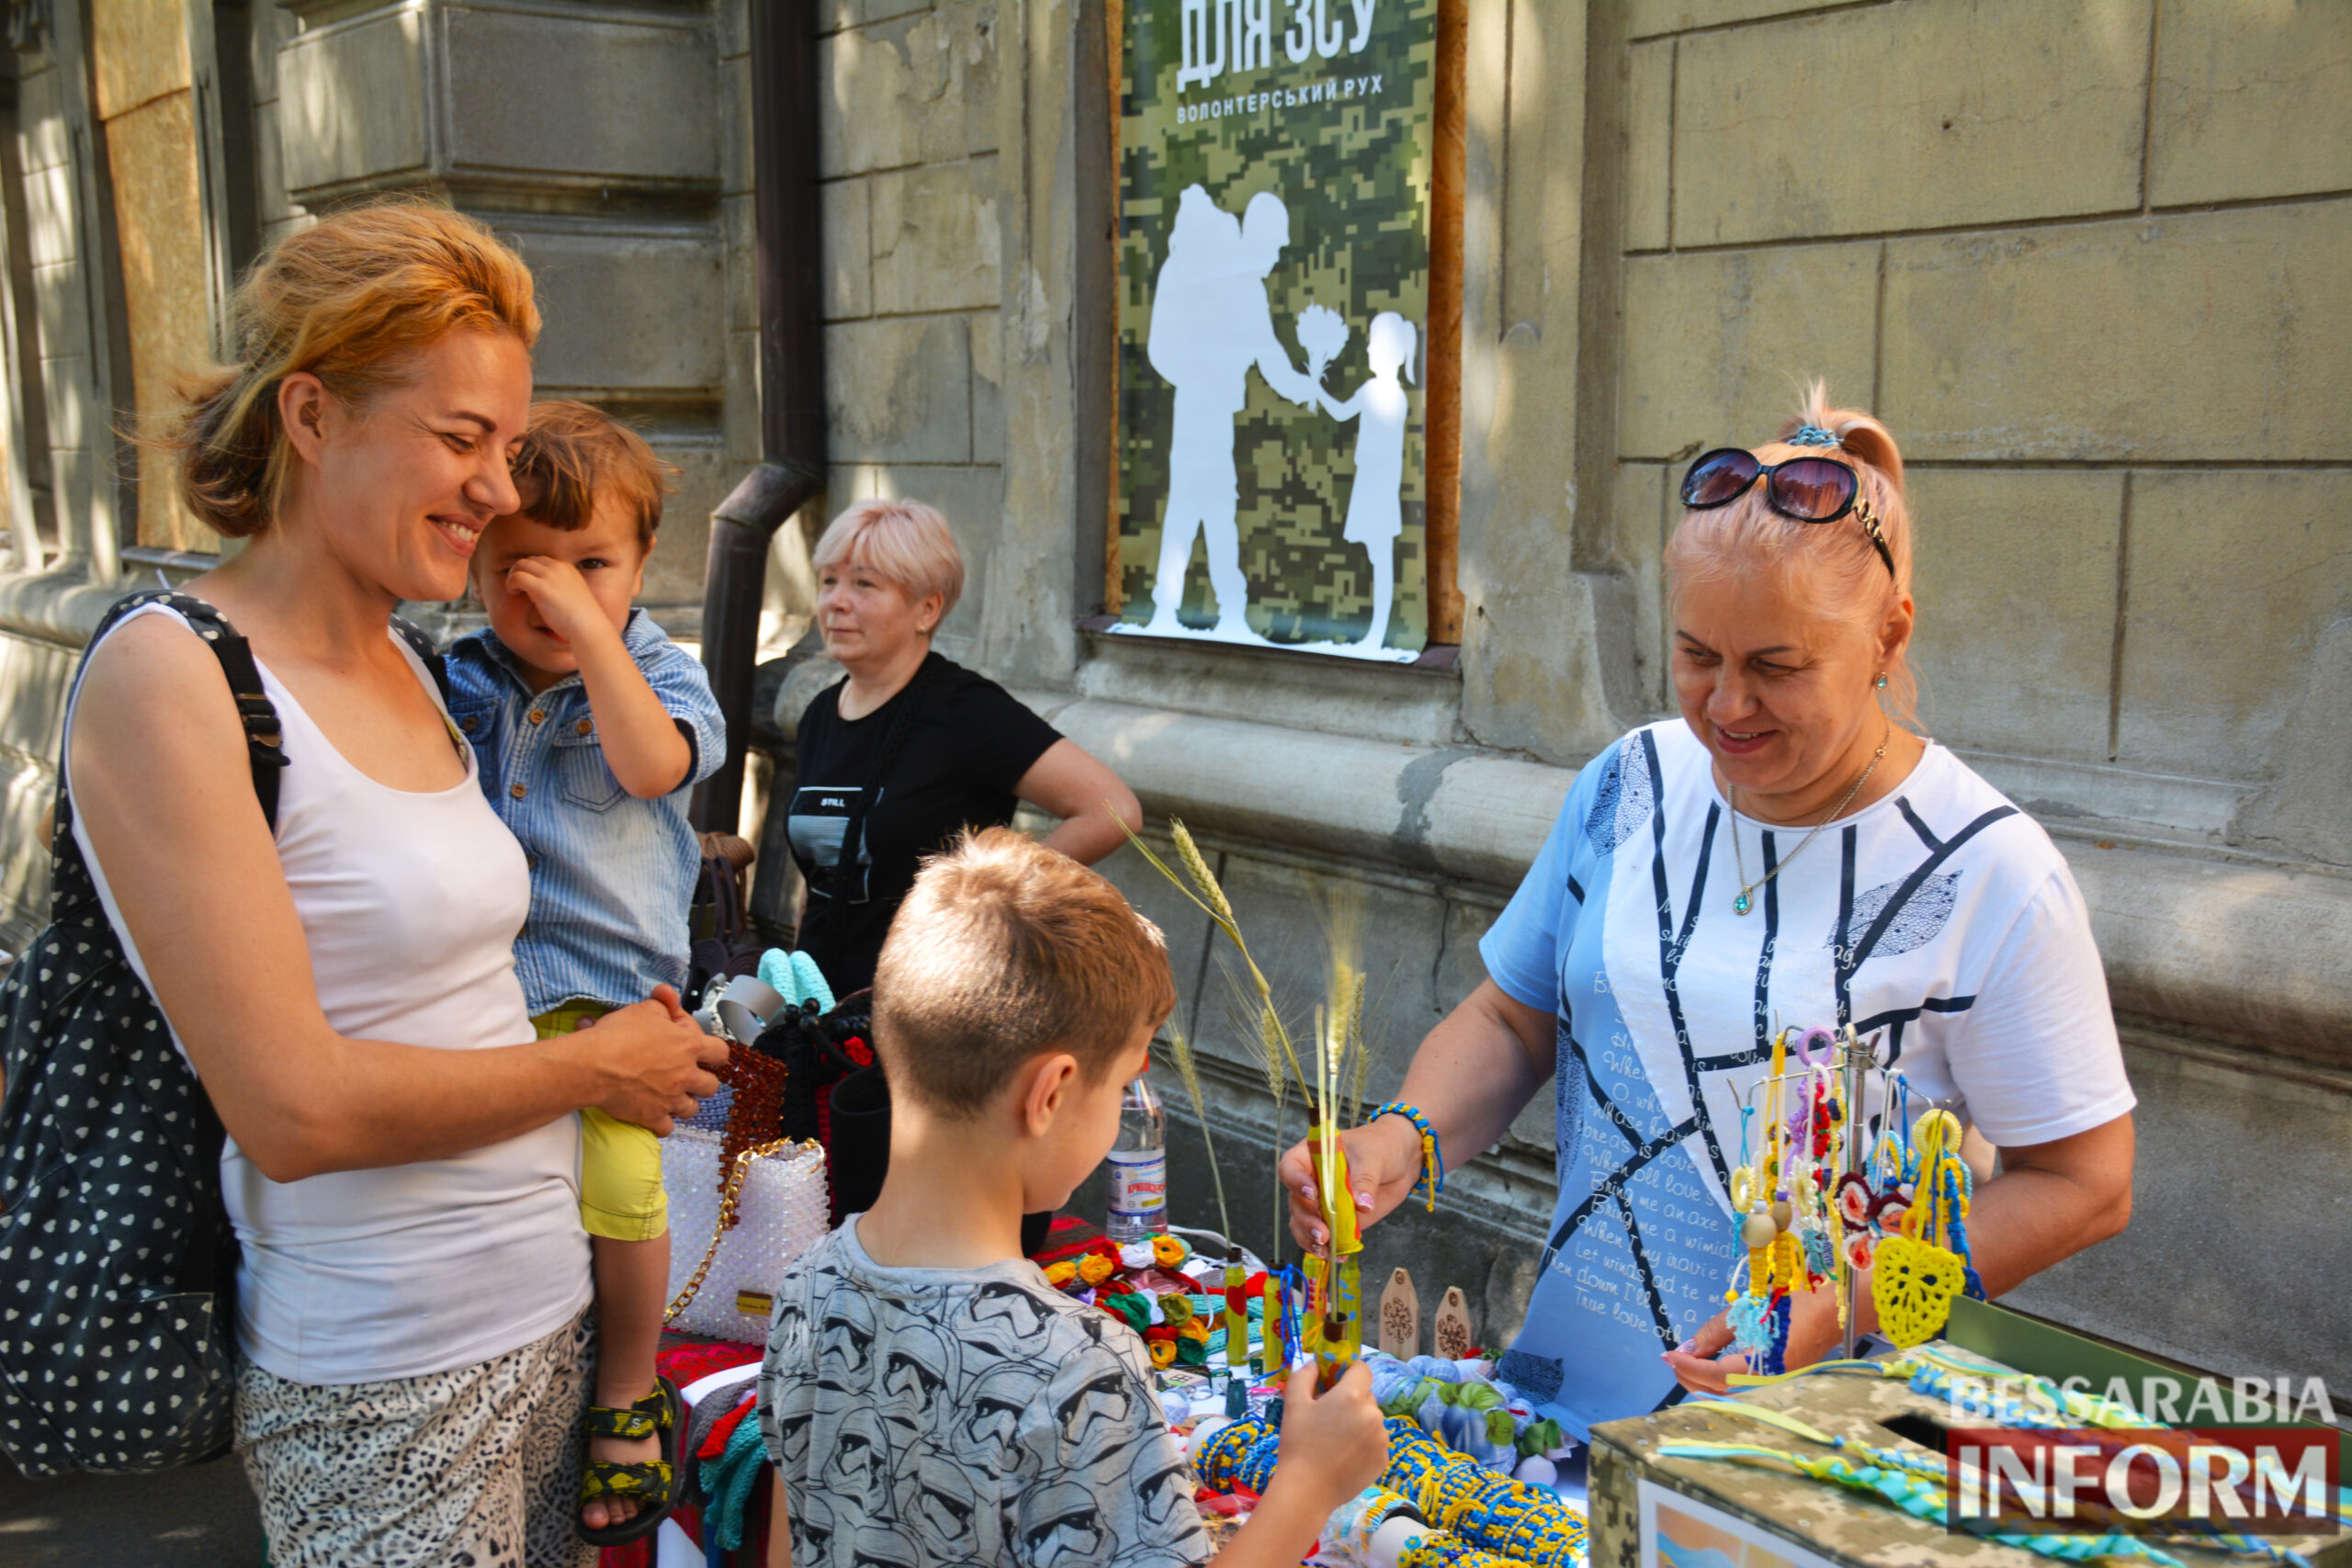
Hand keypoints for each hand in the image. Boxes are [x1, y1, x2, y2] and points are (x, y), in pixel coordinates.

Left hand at [504, 555, 615, 649]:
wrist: (588, 626)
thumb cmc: (582, 618)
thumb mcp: (574, 594)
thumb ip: (562, 587)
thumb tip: (548, 591)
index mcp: (567, 568)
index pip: (541, 560)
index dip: (531, 571)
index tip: (527, 584)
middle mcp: (558, 568)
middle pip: (530, 560)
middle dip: (519, 571)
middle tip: (517, 586)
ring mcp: (550, 576)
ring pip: (521, 565)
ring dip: (513, 576)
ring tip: (513, 590)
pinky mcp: (541, 587)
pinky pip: (517, 577)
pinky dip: (511, 583)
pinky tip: (513, 593)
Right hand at [579, 987, 727, 1133]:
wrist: (593, 1064)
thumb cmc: (618, 1034)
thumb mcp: (644, 1009)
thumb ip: (663, 1005)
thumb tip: (668, 997)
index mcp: (689, 1047)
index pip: (721, 1052)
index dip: (713, 1054)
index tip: (704, 1055)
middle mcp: (686, 1075)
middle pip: (711, 1086)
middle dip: (701, 1082)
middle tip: (685, 1077)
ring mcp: (671, 1099)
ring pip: (692, 1109)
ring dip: (683, 1103)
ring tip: (670, 1095)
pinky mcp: (653, 1117)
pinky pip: (668, 1128)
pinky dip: (662, 1123)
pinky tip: (654, 1113)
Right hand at [1267, 1361, 1387, 1515]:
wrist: (1307, 1491)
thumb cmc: (1298, 1444)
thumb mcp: (1293, 1404)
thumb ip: (1304, 1376)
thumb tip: (1315, 1365)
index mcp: (1352, 1396)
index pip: (1362, 1369)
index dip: (1348, 1373)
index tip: (1334, 1385)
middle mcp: (1373, 1414)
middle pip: (1366, 1395)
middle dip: (1350, 1401)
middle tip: (1328, 1419)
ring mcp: (1381, 1438)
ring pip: (1371, 1419)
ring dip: (1358, 1423)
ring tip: (1335, 1442)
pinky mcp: (1383, 1459)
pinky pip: (1375, 1441)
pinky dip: (1363, 1444)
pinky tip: (1344, 1457)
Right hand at [1278, 1115, 1422, 1250]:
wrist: (1399, 1162)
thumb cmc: (1380, 1147)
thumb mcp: (1373, 1157)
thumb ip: (1365, 1180)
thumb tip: (1362, 1204)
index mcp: (1311, 1155)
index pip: (1291, 1168)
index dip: (1295, 1181)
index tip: (1312, 1193)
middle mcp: (1310, 1181)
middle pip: (1295, 1202)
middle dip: (1307, 1219)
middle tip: (1323, 1231)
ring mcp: (1321, 1203)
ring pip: (1302, 1223)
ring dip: (1310, 1238)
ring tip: (1325, 1247)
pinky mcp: (1335, 1221)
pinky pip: (1321, 1237)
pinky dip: (1325, 1249)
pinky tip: (1336, 1255)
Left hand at [1661, 1279, 1855, 1394]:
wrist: (1829, 1315)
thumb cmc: (1788, 1309)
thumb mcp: (1745, 1313)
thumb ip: (1713, 1334)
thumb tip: (1687, 1349)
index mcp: (1761, 1369)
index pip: (1714, 1376)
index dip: (1688, 1368)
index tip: (1668, 1356)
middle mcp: (1767, 1387)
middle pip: (1719, 1394)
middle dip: (1692, 1379)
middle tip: (1673, 1361)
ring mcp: (1773, 1391)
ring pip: (1729, 1398)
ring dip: (1704, 1385)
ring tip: (1686, 1366)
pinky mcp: (1777, 1388)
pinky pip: (1742, 1393)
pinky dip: (1721, 1386)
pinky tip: (1709, 1372)